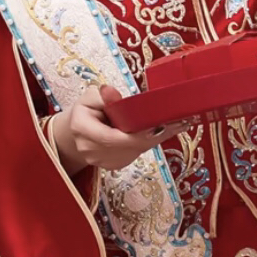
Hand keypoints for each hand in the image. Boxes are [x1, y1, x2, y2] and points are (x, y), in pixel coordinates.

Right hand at [48, 85, 167, 173]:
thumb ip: (102, 96)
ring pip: (135, 151)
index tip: (159, 125)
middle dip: (154, 134)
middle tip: (178, 122)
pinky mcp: (112, 165)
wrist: (77, 131)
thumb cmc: (86, 110)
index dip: (136, 134)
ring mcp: (100, 161)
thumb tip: (109, 91)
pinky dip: (149, 143)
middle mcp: (89, 149)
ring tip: (177, 123)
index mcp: (81, 129)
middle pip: (128, 146)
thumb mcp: (91, 97)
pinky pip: (135, 154)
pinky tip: (162, 131)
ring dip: (156, 138)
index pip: (111, 137)